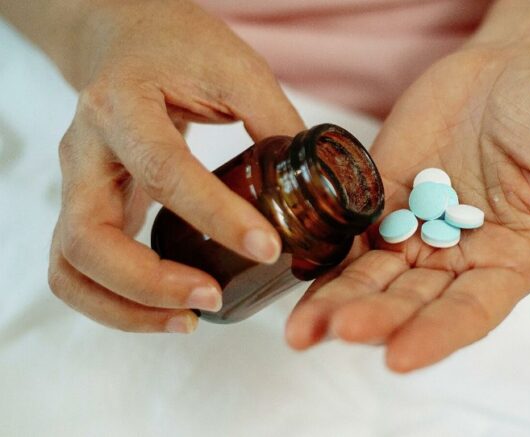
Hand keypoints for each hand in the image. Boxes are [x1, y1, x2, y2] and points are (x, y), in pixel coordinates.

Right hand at [48, 0, 303, 332]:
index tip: (268, 249)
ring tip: (188, 320)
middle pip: (88, 239)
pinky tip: (169, 306)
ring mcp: (77, 184)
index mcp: (122, 107)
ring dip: (125, 308)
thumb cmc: (177, 47)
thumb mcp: (235, 69)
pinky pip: (80, 271)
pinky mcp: (87, 207)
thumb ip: (276, 123)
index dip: (218, 217)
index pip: (165, 172)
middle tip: (212, 299)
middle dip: (150, 284)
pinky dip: (116, 302)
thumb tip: (321, 187)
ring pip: (72, 268)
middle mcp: (84, 151)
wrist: (125, 40)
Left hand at [285, 44, 529, 371]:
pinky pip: (350, 227)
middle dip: (371, 318)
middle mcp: (455, 256)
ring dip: (336, 300)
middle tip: (332, 333)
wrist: (514, 64)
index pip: (468, 313)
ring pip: (371, 273)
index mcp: (506, 263)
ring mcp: (414, 226)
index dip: (435, 336)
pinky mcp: (382, 194)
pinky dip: (324, 249)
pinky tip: (295, 266)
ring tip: (300, 327)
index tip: (398, 357)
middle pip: (408, 300)